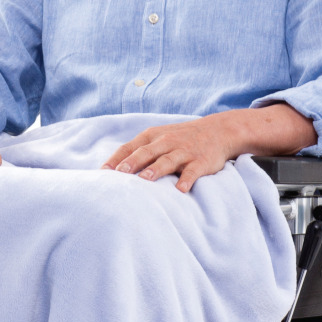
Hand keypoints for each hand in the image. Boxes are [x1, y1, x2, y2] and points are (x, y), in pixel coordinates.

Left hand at [102, 106, 315, 192]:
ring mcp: (185, 151)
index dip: (116, 159)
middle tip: (118, 175)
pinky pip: (193, 171)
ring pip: (167, 160)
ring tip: (144, 180)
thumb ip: (139, 150)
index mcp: (154, 137)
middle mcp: (167, 142)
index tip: (102, 172)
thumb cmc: (182, 138)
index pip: (130, 147)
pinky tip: (181, 190)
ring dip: (155, 170)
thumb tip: (113, 168)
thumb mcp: (160, 138)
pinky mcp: (201, 161)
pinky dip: (187, 180)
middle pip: (146, 153)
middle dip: (131, 163)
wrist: (219, 131)